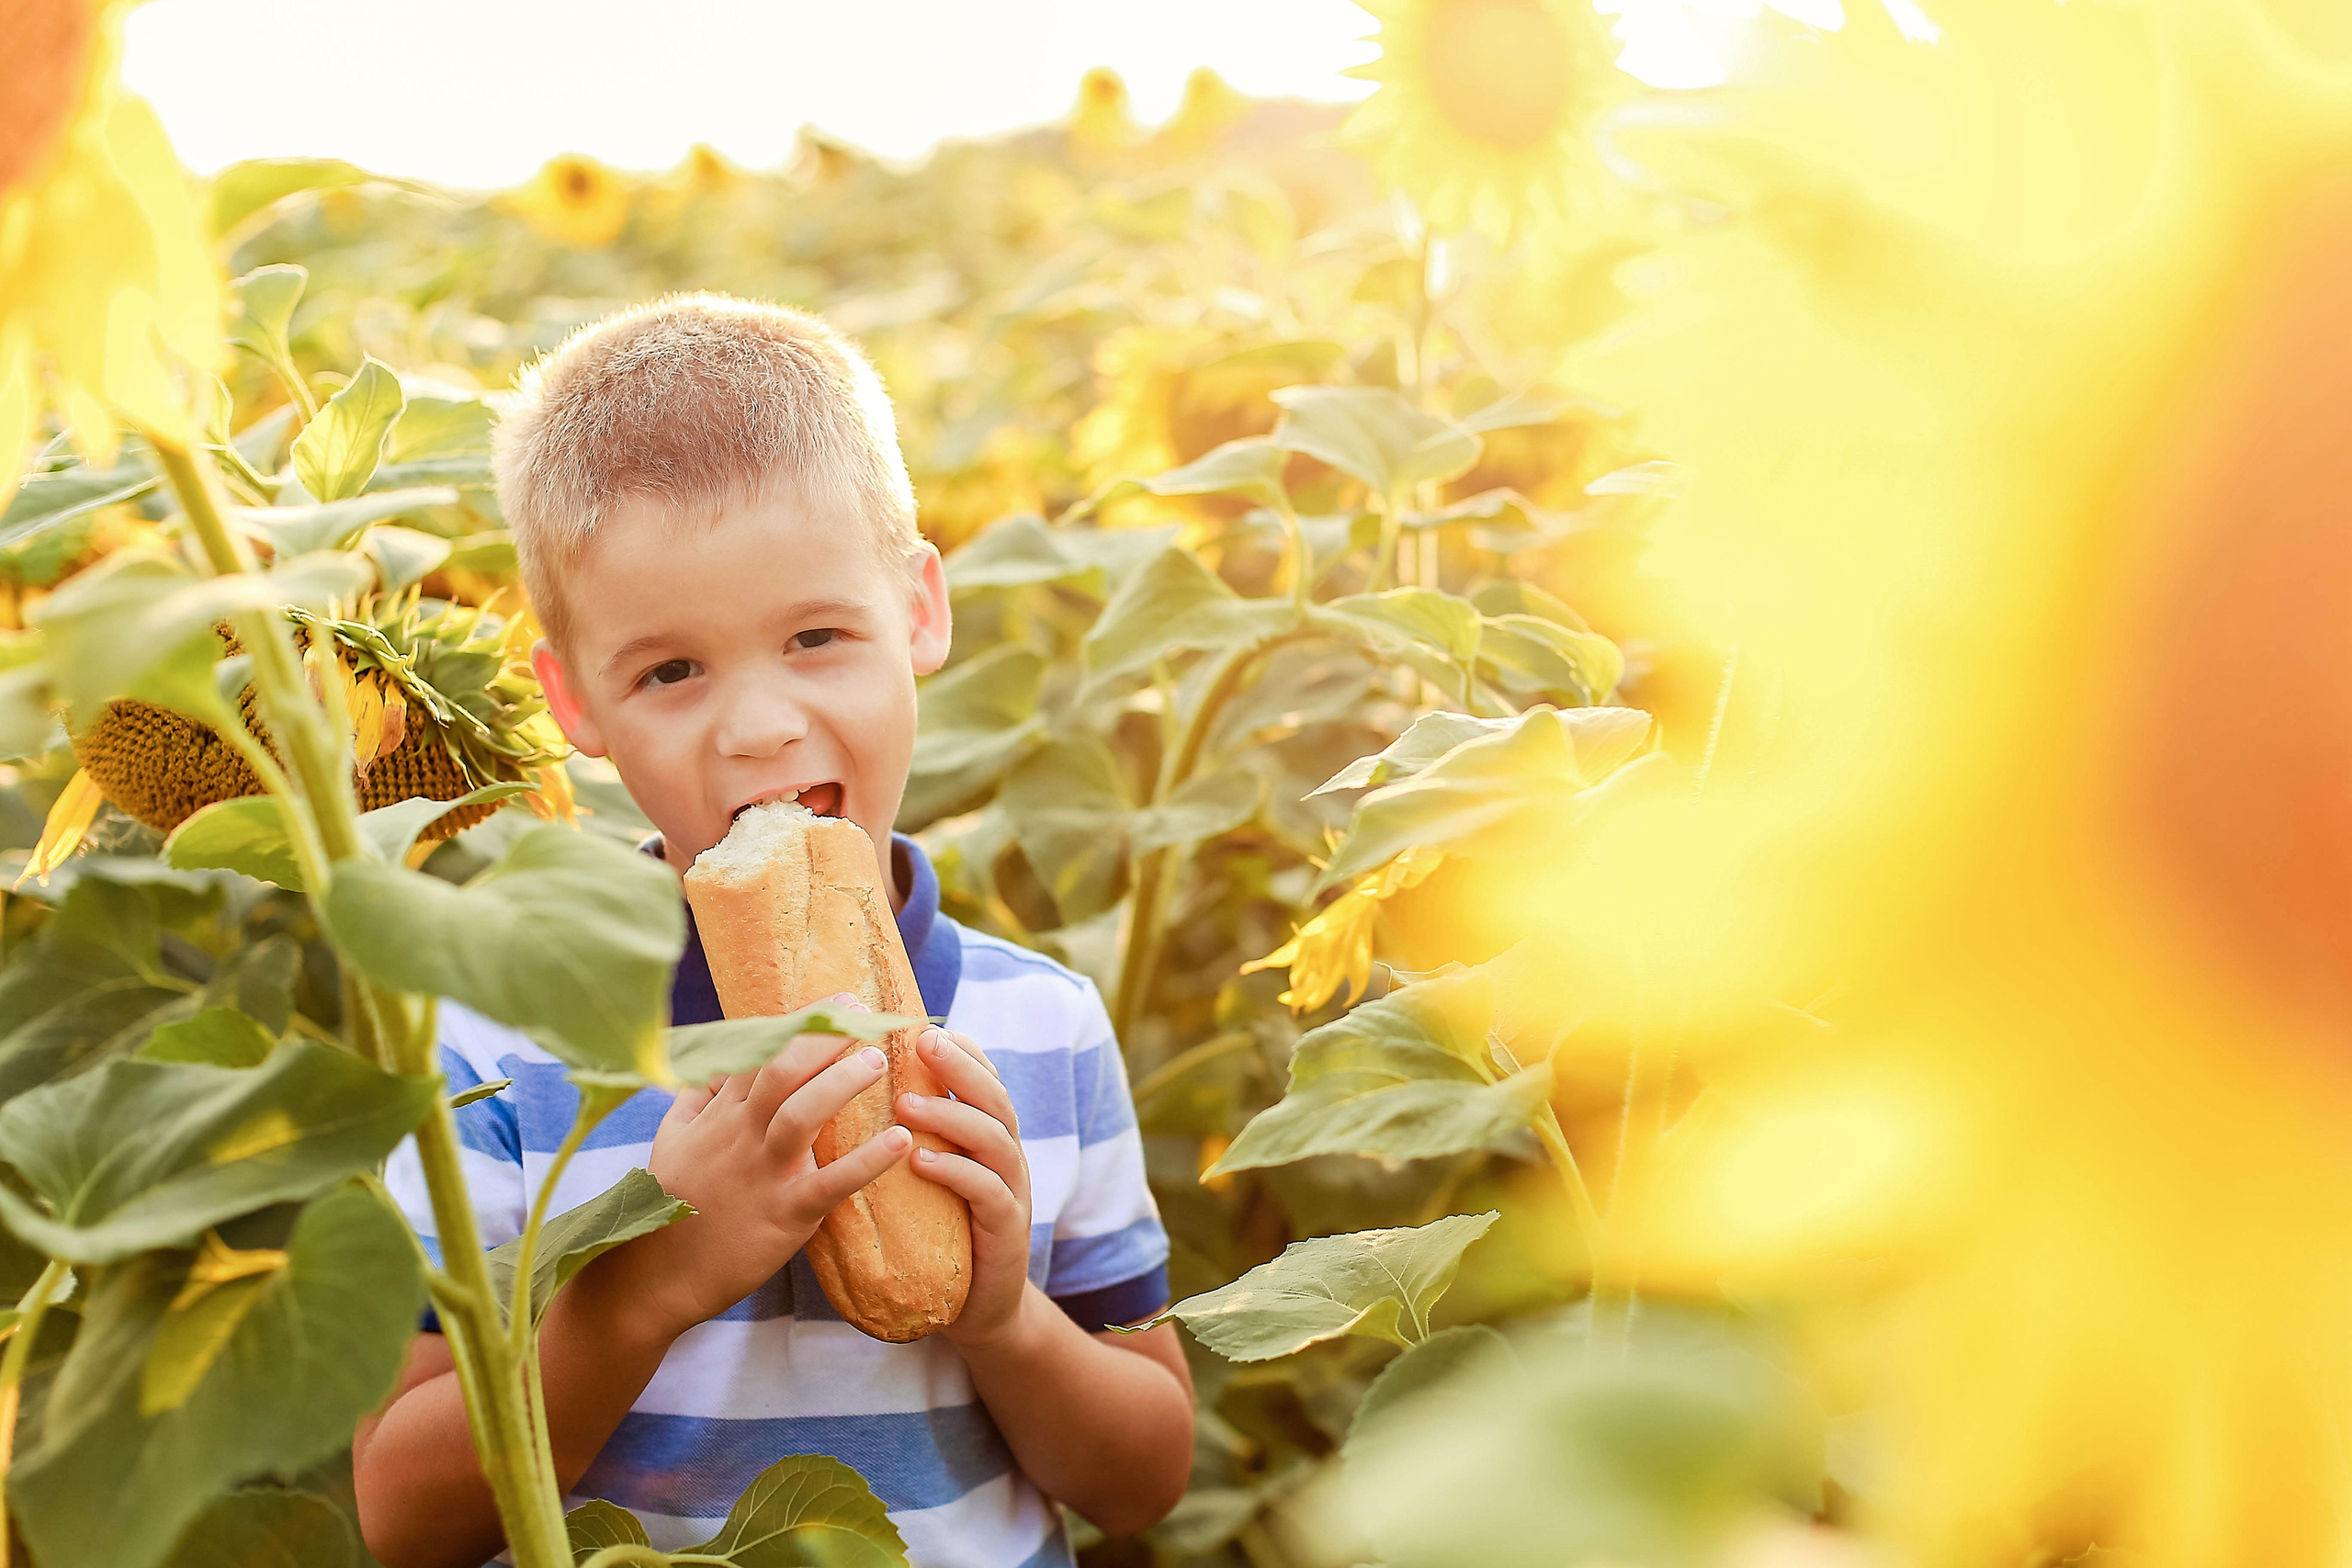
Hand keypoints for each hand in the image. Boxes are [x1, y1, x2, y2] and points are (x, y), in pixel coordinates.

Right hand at [587, 1005, 912, 1343]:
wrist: (653, 1279)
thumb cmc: (669, 1206)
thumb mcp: (671, 1141)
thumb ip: (696, 1099)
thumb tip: (718, 1064)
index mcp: (720, 1113)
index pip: (760, 1052)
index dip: (801, 1023)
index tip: (838, 1002)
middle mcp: (741, 1134)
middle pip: (782, 1069)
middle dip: (825, 1036)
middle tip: (865, 1012)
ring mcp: (762, 1173)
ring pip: (801, 1113)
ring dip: (842, 1083)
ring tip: (880, 1062)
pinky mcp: (783, 1214)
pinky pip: (829, 1183)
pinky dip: (867, 1162)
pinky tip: (900, 1140)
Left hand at [898, 1027, 1032, 1349]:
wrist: (973, 1308)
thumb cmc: (935, 1233)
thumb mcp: (921, 1175)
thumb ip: (903, 1135)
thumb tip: (842, 1091)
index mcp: (984, 1134)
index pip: (980, 1076)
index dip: (958, 1047)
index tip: (920, 1023)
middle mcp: (1004, 1153)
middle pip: (993, 1094)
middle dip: (960, 1064)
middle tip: (922, 1041)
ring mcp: (1011, 1189)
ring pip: (994, 1135)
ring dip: (950, 1113)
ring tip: (904, 1102)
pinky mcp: (1007, 1228)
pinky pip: (987, 1191)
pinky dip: (955, 1171)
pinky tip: (920, 1162)